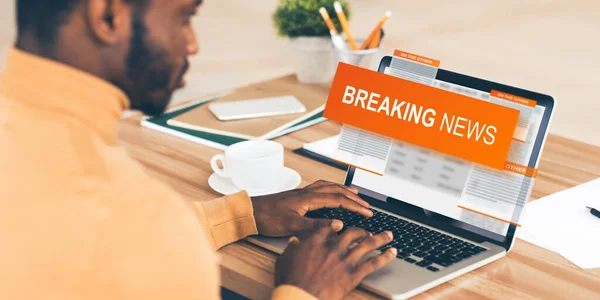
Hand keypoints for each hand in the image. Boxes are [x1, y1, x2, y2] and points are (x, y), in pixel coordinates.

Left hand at [251, 180, 372, 236]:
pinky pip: (319, 188)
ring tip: (353, 193)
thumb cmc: (268, 218)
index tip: (368, 212)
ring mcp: (301, 193)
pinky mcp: (296, 196)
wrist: (249, 212)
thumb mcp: (292, 226)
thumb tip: (338, 225)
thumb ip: (316, 226)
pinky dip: (330, 189)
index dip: (355, 206)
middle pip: (336, 190)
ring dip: (343, 190)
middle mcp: (306, 192)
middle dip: (353, 197)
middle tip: (367, 205)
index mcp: (308, 198)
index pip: (338, 199)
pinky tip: (329, 194)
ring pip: (328, 187)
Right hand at [275, 227, 396, 299]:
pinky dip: (385, 256)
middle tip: (369, 232)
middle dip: (363, 230)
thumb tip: (294, 242)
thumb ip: (292, 247)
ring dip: (381, 238)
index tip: (342, 225)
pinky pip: (374, 262)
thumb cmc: (291, 280)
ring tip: (389, 235)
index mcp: (317, 240)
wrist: (300, 295)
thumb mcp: (286, 258)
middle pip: (353, 232)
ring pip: (368, 244)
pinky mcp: (354, 273)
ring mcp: (345, 259)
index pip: (331, 226)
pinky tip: (392, 252)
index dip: (338, 225)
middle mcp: (334, 246)